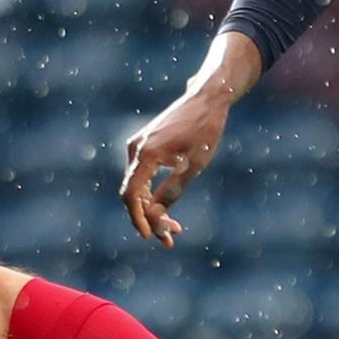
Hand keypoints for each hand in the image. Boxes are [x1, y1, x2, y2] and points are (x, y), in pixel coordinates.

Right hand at [119, 89, 232, 248]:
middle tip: (171, 238)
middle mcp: (135, 149)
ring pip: (137, 186)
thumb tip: (158, 216)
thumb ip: (174, 190)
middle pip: (133, 193)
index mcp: (147, 154)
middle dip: (149, 218)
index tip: (149, 236)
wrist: (206, 100)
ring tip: (174, 228)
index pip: (132, 193)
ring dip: (151, 208)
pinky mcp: (144, 146)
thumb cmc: (204, 131)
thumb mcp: (195, 165)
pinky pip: (141, 176)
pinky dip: (151, 194)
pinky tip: (166, 207)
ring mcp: (138, 146)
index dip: (138, 217)